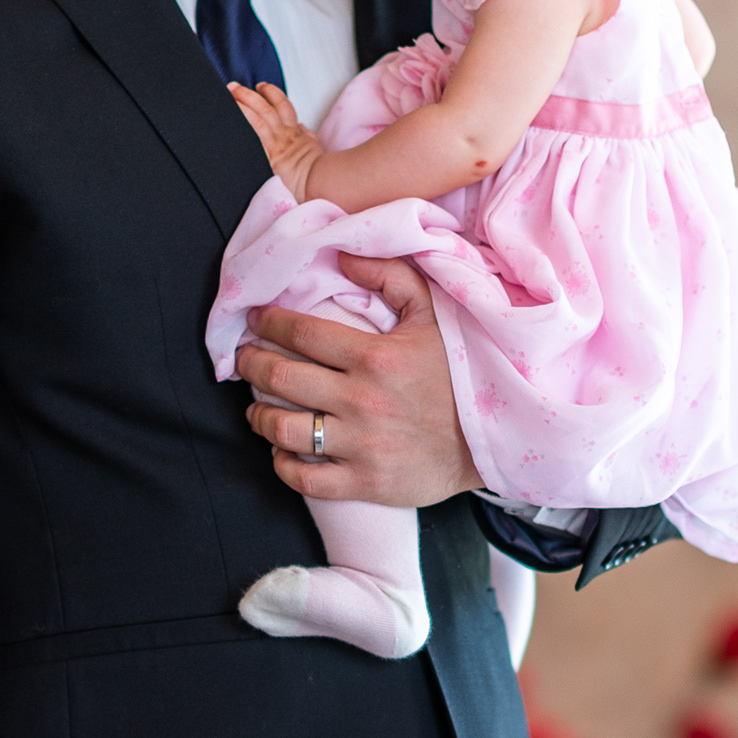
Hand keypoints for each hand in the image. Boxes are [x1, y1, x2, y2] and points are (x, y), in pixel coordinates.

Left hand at [230, 78, 323, 201]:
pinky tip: (229, 123)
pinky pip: (253, 143)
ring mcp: (275, 147)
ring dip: (243, 106)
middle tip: (234, 87)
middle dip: (248, 95)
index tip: (261, 86)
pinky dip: (242, 132)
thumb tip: (301, 127)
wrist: (318, 182)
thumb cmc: (318, 168)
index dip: (270, 92)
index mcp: (293, 131)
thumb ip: (305, 134)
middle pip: (265, 108)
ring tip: (229, 97)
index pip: (282, 105)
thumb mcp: (313, 146)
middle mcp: (283, 135)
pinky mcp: (268, 160)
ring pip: (258, 120)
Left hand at [239, 256, 481, 505]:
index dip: (268, 323)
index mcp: (375, 356)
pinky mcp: (365, 482)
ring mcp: (361, 445)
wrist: (494, 439)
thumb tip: (342, 255)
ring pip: (283, 430)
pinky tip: (282, 450)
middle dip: (251, 364)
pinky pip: (305, 479)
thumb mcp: (433, 315)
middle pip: (281, 379)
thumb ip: (389, 277)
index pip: (301, 333)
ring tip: (255, 410)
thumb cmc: (458, 373)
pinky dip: (283, 464)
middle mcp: (362, 401)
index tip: (253, 319)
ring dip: (258, 417)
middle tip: (243, 359)